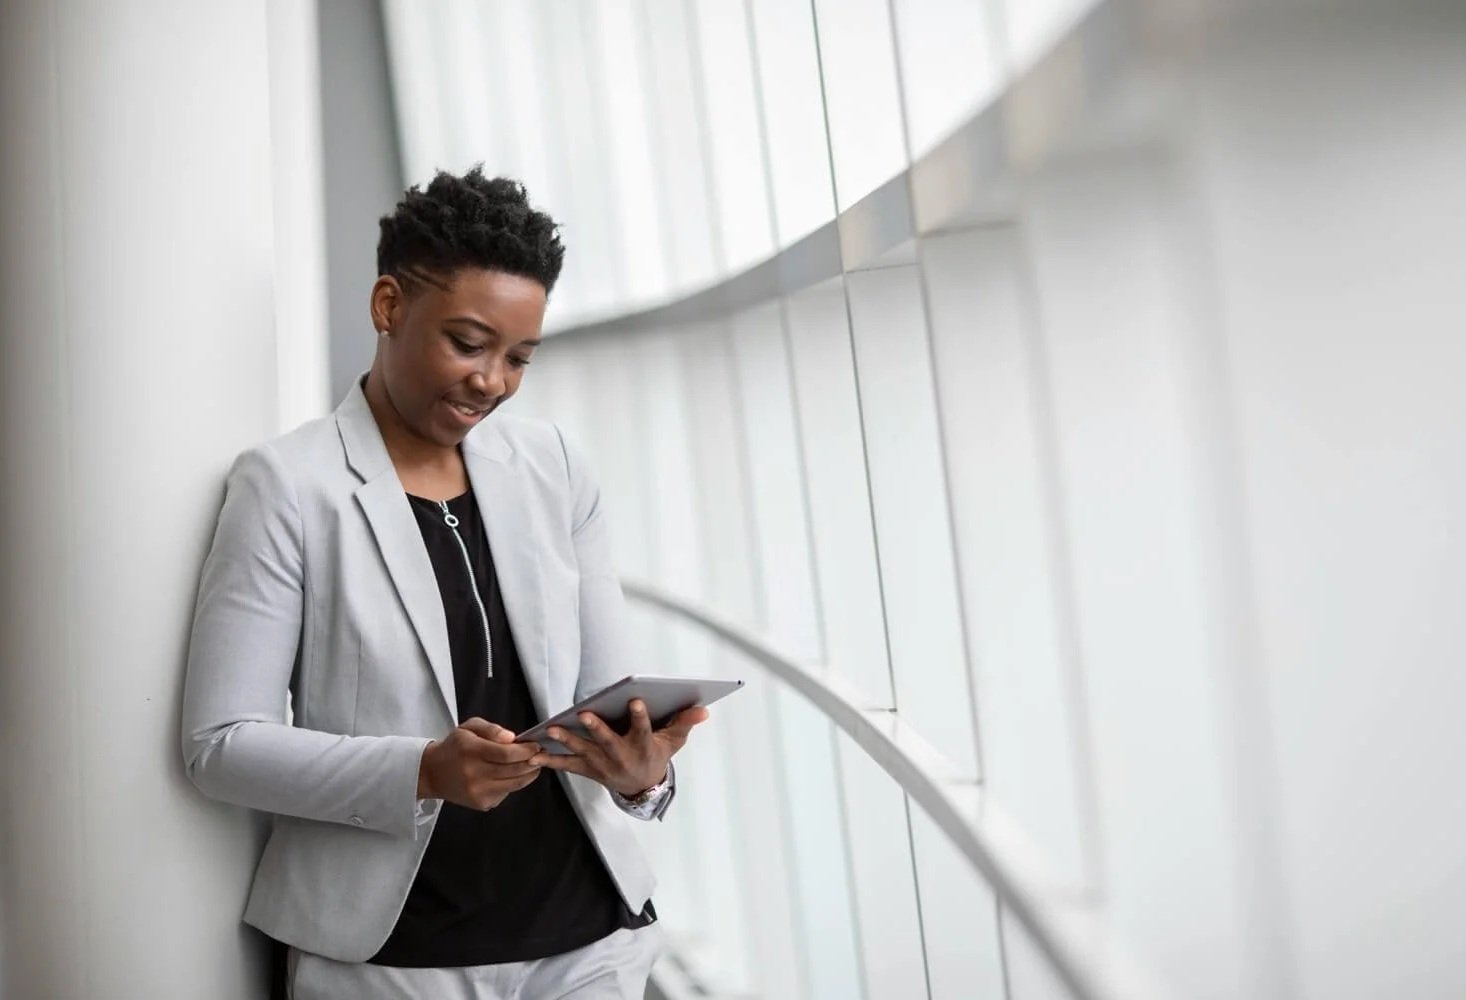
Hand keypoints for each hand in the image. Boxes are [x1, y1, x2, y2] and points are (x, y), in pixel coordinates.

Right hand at [417, 718, 541, 810]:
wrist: (433, 774)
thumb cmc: (454, 747)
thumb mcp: (468, 728)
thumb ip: (491, 729)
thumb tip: (511, 738)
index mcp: (471, 751)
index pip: (506, 754)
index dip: (526, 751)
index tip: (536, 745)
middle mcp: (474, 774)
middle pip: (514, 770)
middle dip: (532, 762)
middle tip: (541, 754)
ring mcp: (478, 792)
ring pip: (514, 784)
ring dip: (529, 774)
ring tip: (533, 764)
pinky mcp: (482, 803)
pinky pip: (507, 793)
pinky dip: (514, 783)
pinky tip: (513, 774)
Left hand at [531, 699, 708, 796]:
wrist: (641, 788)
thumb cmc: (656, 755)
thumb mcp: (673, 741)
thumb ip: (684, 722)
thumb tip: (703, 709)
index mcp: (643, 746)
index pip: (643, 729)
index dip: (640, 716)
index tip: (637, 701)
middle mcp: (621, 757)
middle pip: (607, 741)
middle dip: (596, 728)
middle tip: (583, 713)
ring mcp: (602, 765)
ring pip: (583, 752)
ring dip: (566, 741)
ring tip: (551, 730)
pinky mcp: (587, 770)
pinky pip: (566, 765)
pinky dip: (549, 760)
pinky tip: (533, 753)